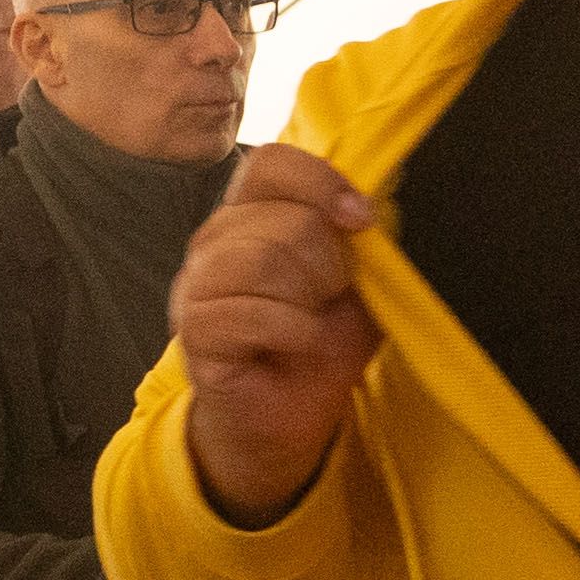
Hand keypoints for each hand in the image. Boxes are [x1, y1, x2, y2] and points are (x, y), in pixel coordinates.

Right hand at [168, 145, 381, 517]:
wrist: (288, 416)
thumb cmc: (318, 341)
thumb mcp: (358, 281)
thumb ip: (365, 235)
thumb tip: (385, 192)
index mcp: (250, 216)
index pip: (269, 164)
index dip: (320, 183)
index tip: (360, 221)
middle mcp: (214, 241)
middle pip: (284, 220)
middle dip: (328, 266)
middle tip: (328, 300)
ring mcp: (196, 285)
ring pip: (261, 259)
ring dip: (308, 299)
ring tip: (309, 322)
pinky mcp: (195, 331)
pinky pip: (250, 313)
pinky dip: (292, 332)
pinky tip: (296, 345)